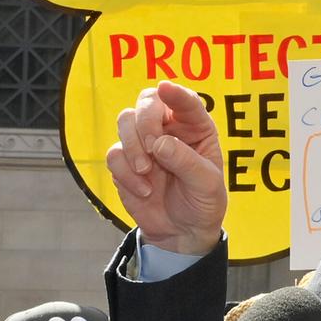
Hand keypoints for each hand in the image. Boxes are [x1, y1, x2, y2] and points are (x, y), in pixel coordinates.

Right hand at [105, 81, 226, 255]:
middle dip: (146, 122)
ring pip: (125, 121)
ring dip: (133, 147)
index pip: (186, 101)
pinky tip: (144, 191)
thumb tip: (160, 144)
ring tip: (147, 173)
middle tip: (153, 148)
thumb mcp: (206, 185)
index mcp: (196, 128)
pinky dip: (125, 173)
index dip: (176, 93)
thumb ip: (186, 162)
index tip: (166, 88)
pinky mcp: (125, 161)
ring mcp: (144, 143)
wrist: (183, 231)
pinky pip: (114, 154)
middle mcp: (169, 129)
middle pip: (147, 102)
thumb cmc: (203, 202)